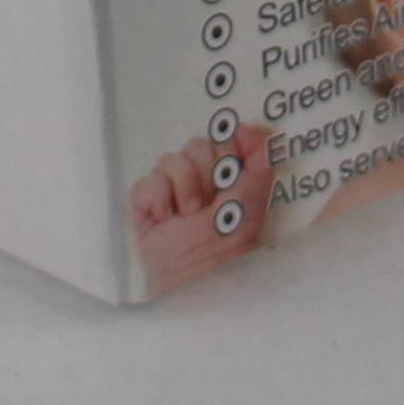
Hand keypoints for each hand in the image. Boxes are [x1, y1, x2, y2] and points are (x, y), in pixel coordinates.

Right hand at [131, 123, 271, 293]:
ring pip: (170, 159)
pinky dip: (158, 199)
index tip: (231, 163)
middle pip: (196, 146)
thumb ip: (258, 159)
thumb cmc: (230, 244)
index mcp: (227, 179)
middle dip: (205, 171)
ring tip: (189, 214)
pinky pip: (146, 182)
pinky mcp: (145, 205)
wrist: (196, 277)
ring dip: (184, 187)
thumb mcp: (255, 198)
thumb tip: (251, 127)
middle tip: (211, 199)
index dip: (226, 145)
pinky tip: (167, 217)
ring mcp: (170, 193)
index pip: (222, 139)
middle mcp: (199, 182)